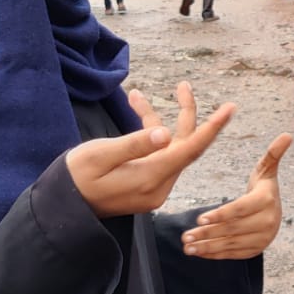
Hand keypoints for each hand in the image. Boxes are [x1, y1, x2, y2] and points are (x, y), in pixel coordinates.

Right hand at [64, 83, 233, 218]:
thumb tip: (166, 134)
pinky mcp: (146, 186)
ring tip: (134, 96)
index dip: (212, 127)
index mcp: (150, 178)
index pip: (190, 149)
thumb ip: (135, 144)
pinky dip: (147, 134)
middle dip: (184, 113)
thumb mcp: (100, 155)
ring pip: (168, 146)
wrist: (63, 208)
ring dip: (153, 120)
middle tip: (184, 85)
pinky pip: (157, 154)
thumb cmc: (76, 178)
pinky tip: (132, 112)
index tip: (230, 108)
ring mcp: (153, 188)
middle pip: (184, 144)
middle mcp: (158, 186)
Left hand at [180, 133, 291, 259]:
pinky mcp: (254, 250)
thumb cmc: (264, 188)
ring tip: (187, 245)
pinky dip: (213, 254)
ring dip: (207, 246)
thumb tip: (287, 135)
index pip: (240, 209)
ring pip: (230, 244)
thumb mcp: (267, 170)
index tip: (200, 218)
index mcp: (266, 201)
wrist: (274, 213)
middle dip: (207, 233)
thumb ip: (273, 154)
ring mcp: (261, 239)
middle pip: (232, 229)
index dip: (220, 214)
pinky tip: (198, 252)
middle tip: (185, 235)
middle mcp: (267, 223)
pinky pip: (232, 254)